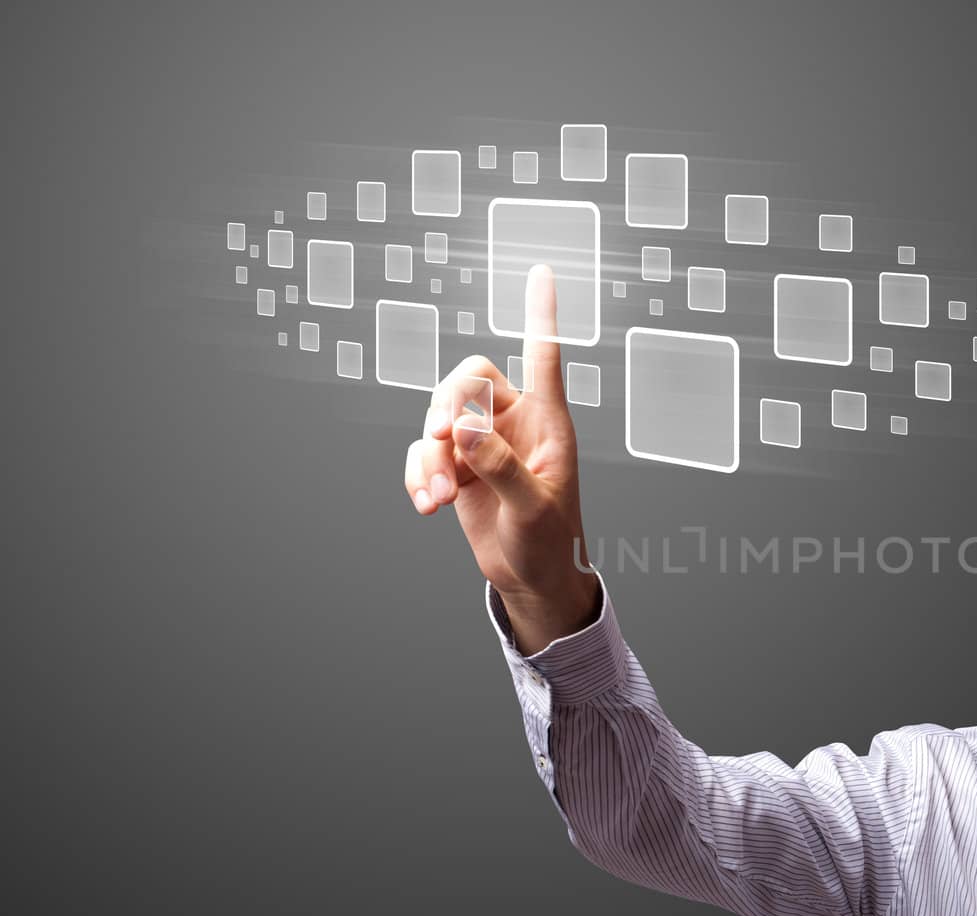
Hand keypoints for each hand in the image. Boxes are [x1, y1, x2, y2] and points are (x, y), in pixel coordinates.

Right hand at [403, 265, 600, 652]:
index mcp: (548, 423)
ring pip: (439, 418)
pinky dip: (419, 474)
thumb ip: (500, 466)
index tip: (540, 269)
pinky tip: (427, 505)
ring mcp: (482, 444)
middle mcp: (514, 423)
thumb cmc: (550, 542)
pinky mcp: (458, 467)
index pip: (543, 356)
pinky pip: (426, 452)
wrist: (532, 579)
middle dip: (446, 406)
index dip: (540, 314)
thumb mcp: (532, 508)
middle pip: (468, 379)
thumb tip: (464, 429)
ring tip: (439, 498)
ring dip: (430, 456)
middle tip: (442, 444)